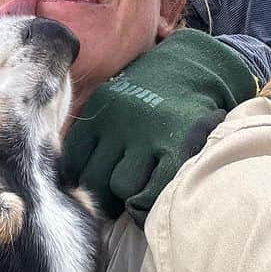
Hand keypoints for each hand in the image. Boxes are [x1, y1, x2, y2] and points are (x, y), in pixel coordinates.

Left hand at [63, 29, 255, 224]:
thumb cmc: (150, 93)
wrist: (196, 67)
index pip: (74, 160)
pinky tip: (148, 202)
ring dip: (127, 197)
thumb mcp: (115, 99)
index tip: (91, 184)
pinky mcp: (178, 146)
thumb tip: (74, 181)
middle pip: (94, 178)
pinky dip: (147, 204)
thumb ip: (95, 133)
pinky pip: (152, 192)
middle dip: (102, 195)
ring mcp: (149, 134)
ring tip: (135, 193)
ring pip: (122, 187)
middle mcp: (121, 120)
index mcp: (101, 109)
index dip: (79, 180)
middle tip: (113, 198)